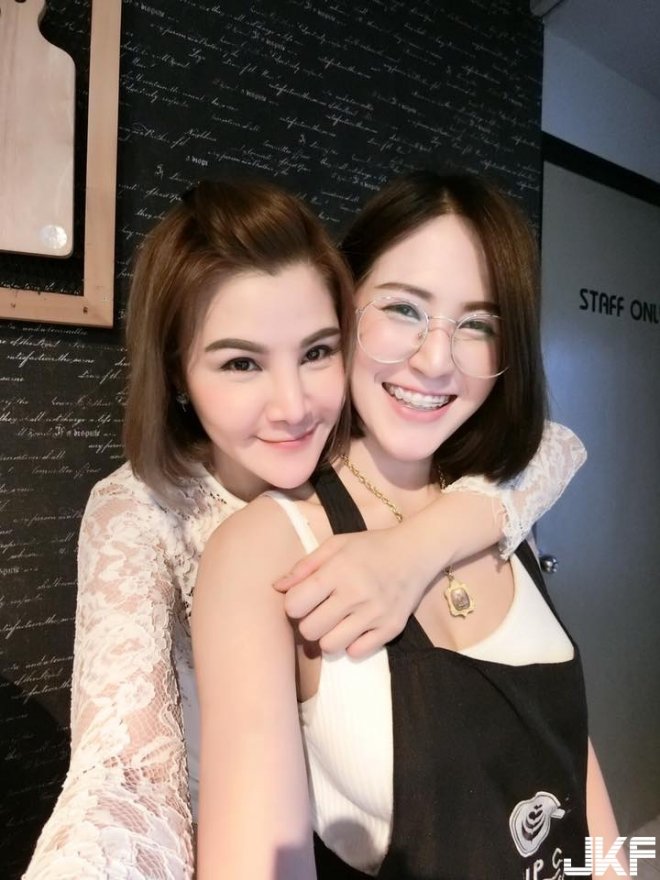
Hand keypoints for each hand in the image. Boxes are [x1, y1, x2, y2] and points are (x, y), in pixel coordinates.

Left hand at [273, 529, 422, 657]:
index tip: (304, 598)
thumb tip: (277, 587)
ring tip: (337, 621)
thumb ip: (305, 566)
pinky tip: (356, 626)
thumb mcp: (336, 545)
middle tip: (320, 611)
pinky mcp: (391, 629)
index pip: (295, 604)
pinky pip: (356, 652)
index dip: (294, 604)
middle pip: (309, 630)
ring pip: (330, 646)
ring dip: (328, 636)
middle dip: (309, 622)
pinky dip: (352, 643)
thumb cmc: (370, 547)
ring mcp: (375, 614)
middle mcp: (356, 594)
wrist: (415, 552)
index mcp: (338, 571)